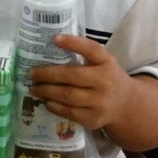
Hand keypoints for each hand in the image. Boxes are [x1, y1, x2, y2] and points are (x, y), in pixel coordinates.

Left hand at [23, 34, 147, 132]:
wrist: (125, 105)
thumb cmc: (107, 78)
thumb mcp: (103, 62)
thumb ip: (85, 54)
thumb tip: (51, 45)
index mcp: (107, 63)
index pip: (91, 50)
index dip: (73, 43)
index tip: (54, 39)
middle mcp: (105, 82)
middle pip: (71, 76)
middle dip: (47, 74)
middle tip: (31, 73)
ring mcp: (100, 103)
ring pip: (67, 96)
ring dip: (46, 91)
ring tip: (34, 88)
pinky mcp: (93, 119)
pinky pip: (68, 112)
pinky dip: (53, 106)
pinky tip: (46, 101)